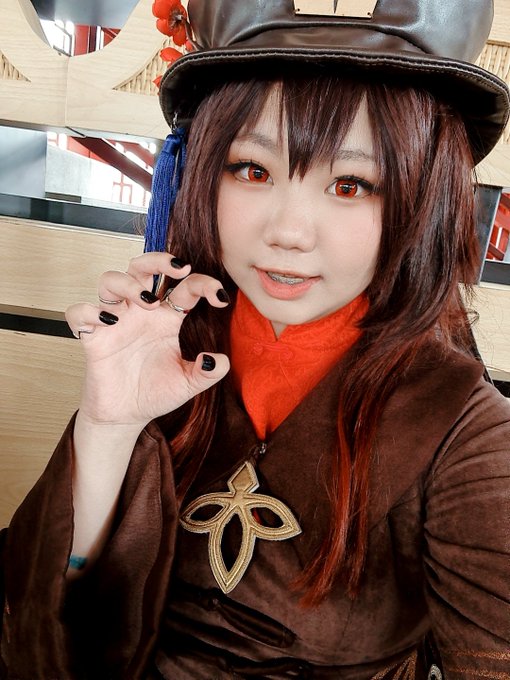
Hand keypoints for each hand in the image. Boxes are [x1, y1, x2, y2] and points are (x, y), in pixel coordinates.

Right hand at [65, 252, 229, 428]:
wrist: (126, 416)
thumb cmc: (155, 392)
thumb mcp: (188, 384)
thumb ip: (208, 372)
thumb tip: (219, 360)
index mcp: (167, 318)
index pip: (185, 287)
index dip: (204, 284)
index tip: (220, 298)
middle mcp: (140, 314)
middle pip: (142, 268)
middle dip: (158, 259)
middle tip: (178, 268)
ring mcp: (115, 322)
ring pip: (110, 281)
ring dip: (128, 284)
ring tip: (147, 302)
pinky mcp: (93, 338)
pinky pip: (79, 313)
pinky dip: (89, 311)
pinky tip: (109, 322)